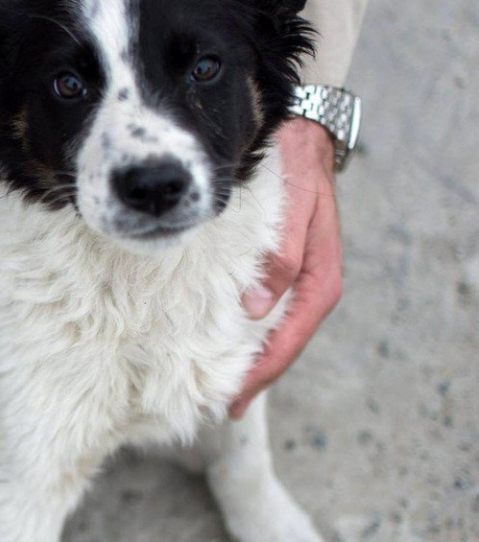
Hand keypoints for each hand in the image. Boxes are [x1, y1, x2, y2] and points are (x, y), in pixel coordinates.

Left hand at [231, 117, 342, 418]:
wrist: (299, 134)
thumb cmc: (294, 168)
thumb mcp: (293, 206)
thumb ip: (280, 255)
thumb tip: (257, 309)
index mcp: (319, 273)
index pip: (293, 333)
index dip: (266, 368)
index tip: (237, 396)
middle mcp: (310, 281)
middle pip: (284, 341)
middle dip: (257, 375)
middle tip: (223, 407)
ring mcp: (296, 276)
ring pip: (276, 329)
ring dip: (253, 359)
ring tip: (222, 388)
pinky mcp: (279, 267)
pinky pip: (267, 311)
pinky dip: (250, 333)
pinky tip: (226, 345)